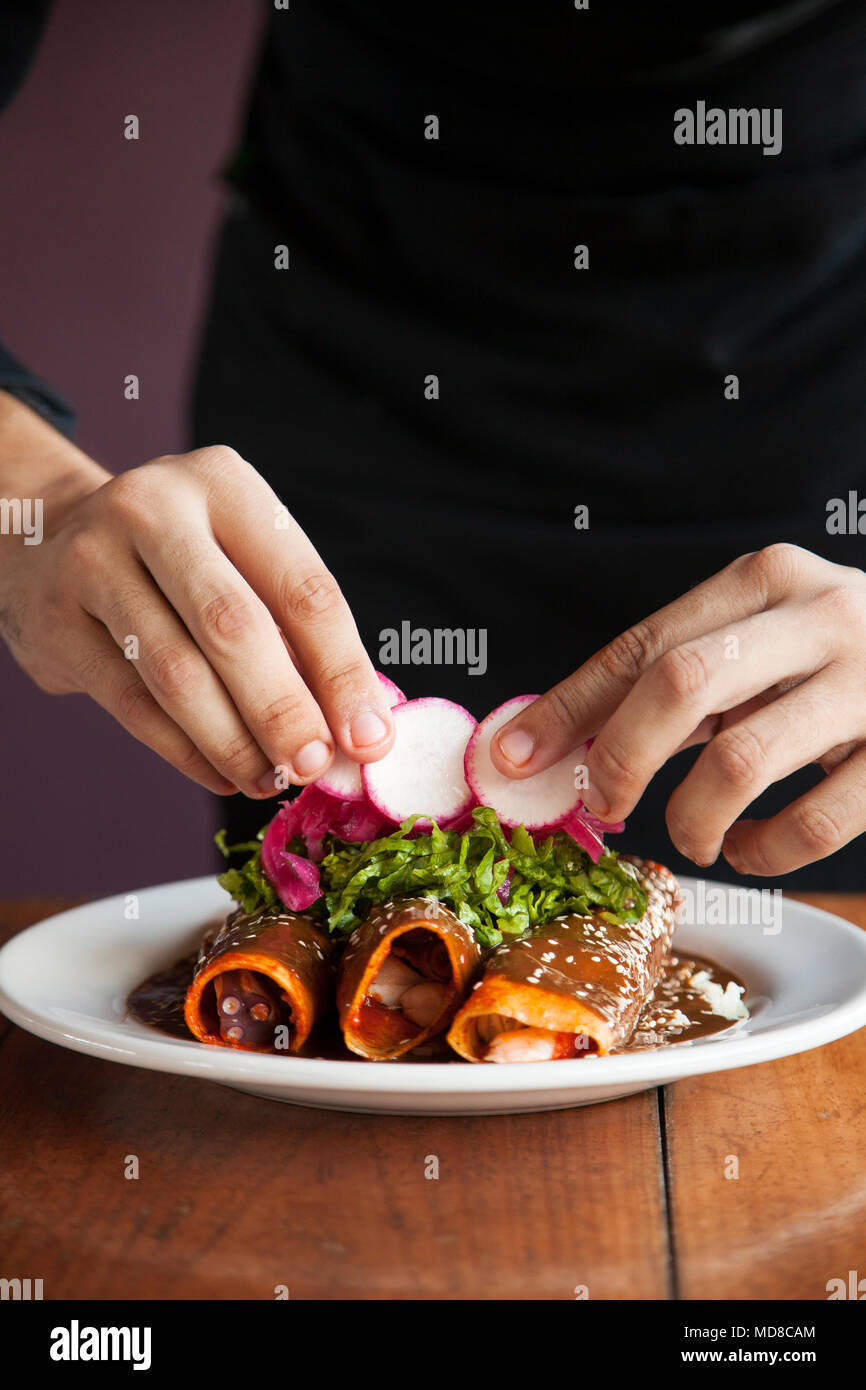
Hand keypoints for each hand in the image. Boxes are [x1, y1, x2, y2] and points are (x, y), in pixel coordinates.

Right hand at [0, 437, 393, 796]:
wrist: (52, 538)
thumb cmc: (181, 561)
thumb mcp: (243, 561)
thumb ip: (299, 635)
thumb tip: (361, 730)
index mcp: (225, 484)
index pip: (303, 587)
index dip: (343, 671)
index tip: (370, 738)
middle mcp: (154, 509)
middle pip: (234, 627)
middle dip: (284, 711)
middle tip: (314, 765)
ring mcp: (93, 560)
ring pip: (177, 674)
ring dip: (235, 743)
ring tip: (270, 781)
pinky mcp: (55, 621)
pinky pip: (134, 706)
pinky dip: (188, 754)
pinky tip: (224, 775)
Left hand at [491, 544, 865, 874]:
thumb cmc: (838, 661)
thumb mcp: (765, 642)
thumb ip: (683, 680)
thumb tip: (562, 744)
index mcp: (767, 580)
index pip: (643, 643)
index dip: (567, 706)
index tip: (511, 757)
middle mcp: (820, 615)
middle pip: (680, 683)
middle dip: (621, 758)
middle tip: (605, 805)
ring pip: (740, 759)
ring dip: (692, 818)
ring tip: (693, 839)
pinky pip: (814, 821)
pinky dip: (766, 853)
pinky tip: (755, 849)